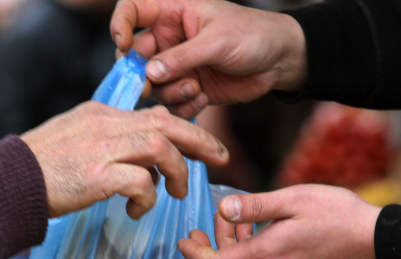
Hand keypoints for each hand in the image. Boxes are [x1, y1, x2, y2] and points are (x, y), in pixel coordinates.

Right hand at [22, 101, 227, 218]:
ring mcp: (101, 149)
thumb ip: (108, 143)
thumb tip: (143, 164)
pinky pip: (141, 182)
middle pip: (166, 123)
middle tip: (220, 158)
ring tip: (175, 194)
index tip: (203, 145)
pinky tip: (136, 211)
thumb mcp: (76, 142)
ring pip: (160, 148)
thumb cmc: (39, 171)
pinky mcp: (97, 176)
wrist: (5, 184)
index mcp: (101, 115)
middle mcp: (105, 125)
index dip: (185, 128)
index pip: (154, 114)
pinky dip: (147, 198)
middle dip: (200, 140)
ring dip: (176, 173)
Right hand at [110, 0, 305, 117]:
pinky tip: (203, 100)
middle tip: (150, 87)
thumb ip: (182, 57)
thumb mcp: (217, 41)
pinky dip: (183, 106)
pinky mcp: (189, 88)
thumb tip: (149, 71)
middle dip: (141, 74)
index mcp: (172, 13)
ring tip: (195, 89)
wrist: (279, 60)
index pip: (132, 10)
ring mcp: (178, 65)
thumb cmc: (252, 36)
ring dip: (169, 92)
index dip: (120, 25)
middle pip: (135, 56)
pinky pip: (171, 103)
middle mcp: (169, 39)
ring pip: (153, 84)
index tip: (123, 44)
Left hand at [179, 185, 380, 258]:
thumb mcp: (294, 199)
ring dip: (231, 252)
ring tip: (240, 221)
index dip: (194, 254)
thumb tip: (223, 209)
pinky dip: (251, 257)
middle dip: (207, 255)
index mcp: (268, 256)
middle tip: (204, 229)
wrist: (378, 244)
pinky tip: (263, 233)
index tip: (183, 239)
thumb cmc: (340, 215)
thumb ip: (255, 206)